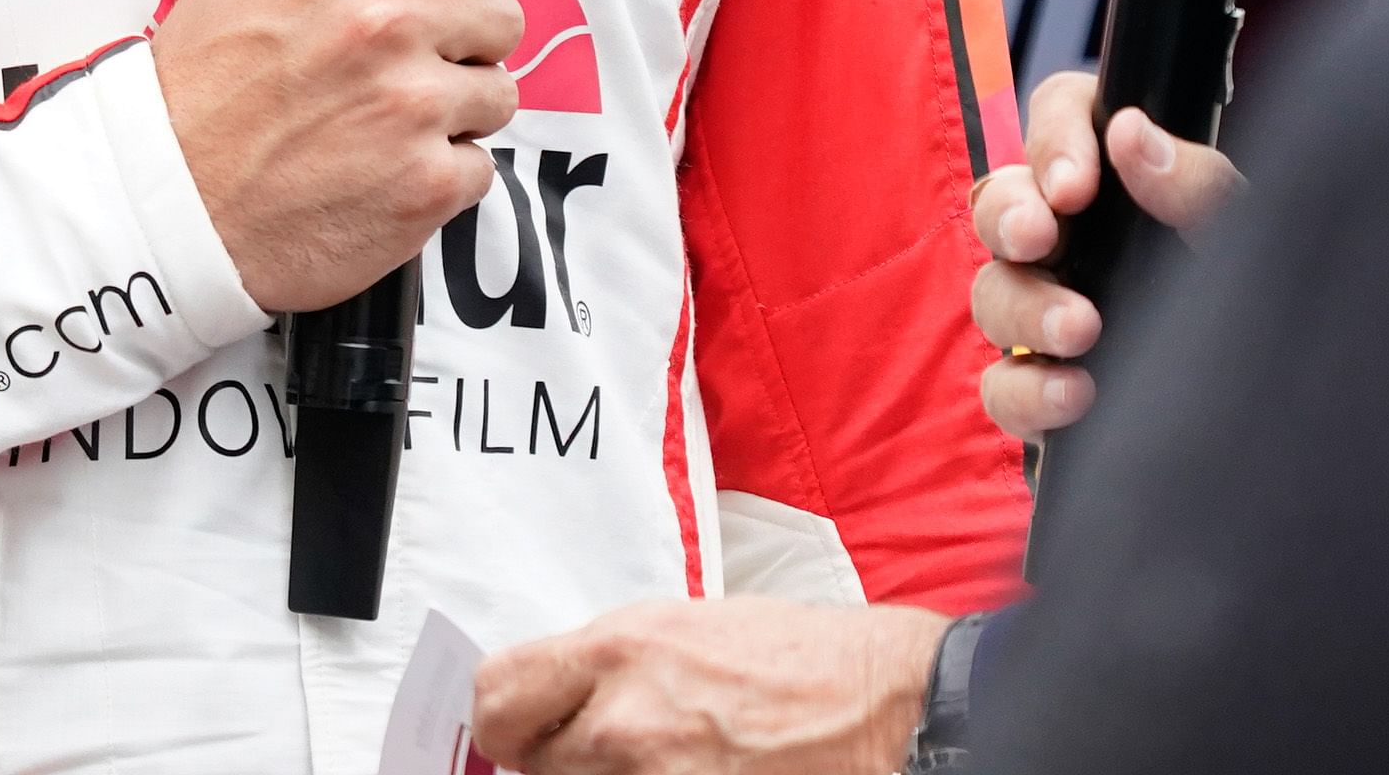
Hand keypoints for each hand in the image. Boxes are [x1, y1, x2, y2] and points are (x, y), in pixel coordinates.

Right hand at [151, 0, 521, 312]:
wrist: (167, 209)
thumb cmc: (194, 90)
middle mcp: (387, 25)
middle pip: (503, 14)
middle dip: (465, 40)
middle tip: (411, 65)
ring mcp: (414, 109)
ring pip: (498, 93)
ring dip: (456, 111)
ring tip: (389, 125)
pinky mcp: (428, 186)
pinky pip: (480, 168)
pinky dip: (440, 176)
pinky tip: (383, 175)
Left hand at [474, 600, 950, 774]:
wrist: (891, 706)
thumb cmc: (806, 660)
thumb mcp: (683, 628)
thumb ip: (608, 667)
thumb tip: (560, 704)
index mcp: (618, 649)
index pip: (497, 699)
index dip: (505, 725)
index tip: (520, 734)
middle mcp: (624, 720)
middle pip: (536, 765)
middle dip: (570, 760)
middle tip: (620, 749)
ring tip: (679, 759)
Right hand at [968, 69, 1243, 440]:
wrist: (1296, 398)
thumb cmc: (1274, 291)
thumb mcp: (1251, 229)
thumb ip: (1196, 182)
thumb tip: (1131, 133)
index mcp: (1119, 171)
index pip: (1058, 117)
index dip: (1053, 142)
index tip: (1076, 186)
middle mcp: (1072, 235)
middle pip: (999, 201)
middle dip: (1011, 216)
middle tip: (1040, 236)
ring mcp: (1051, 308)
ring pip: (993, 292)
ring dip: (1024, 307)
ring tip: (1081, 330)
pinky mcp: (1047, 384)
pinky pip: (1001, 385)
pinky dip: (1024, 391)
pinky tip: (1073, 395)